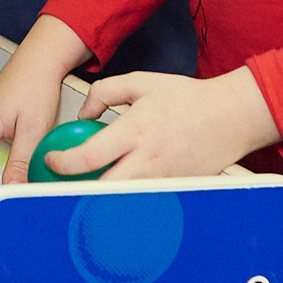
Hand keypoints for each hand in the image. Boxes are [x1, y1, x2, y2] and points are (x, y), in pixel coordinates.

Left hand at [51, 67, 277, 180]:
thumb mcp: (142, 82)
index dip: (64, 163)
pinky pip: (143, 200)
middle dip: (75, 192)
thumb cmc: (189, 99)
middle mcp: (147, 160)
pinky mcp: (174, 189)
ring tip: (83, 193)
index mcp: (135, 131)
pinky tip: (116, 193)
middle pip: (101, 190)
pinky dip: (126, 200)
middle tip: (60, 186)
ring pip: (121, 201)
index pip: (90, 156)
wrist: (230, 117)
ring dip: (99, 199)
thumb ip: (106, 91)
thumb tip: (85, 113)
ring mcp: (161, 180)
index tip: (52, 161)